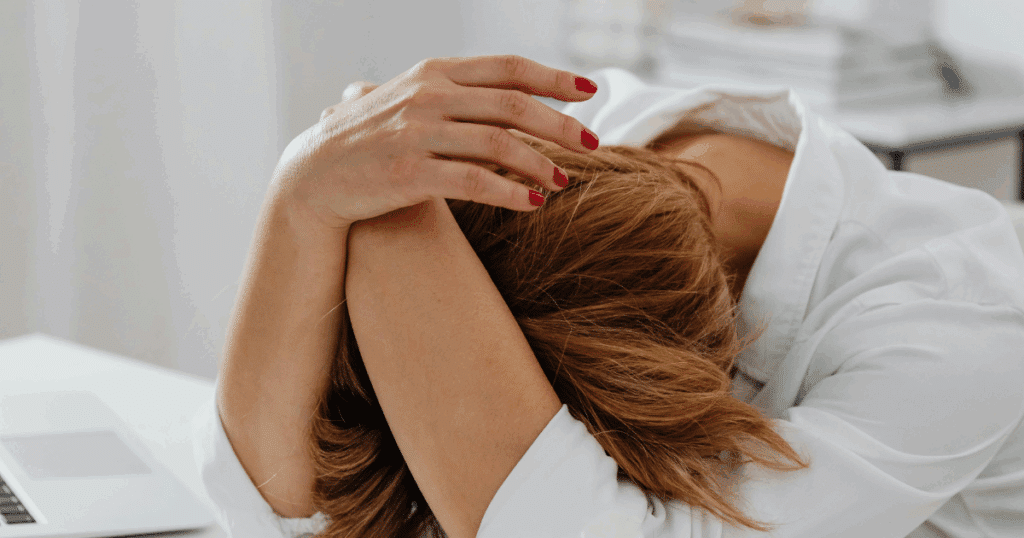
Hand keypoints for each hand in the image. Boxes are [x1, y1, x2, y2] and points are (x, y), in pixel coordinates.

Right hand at [269, 55, 599, 228]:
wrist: (313, 177)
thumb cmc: (371, 141)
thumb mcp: (411, 102)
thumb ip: (457, 96)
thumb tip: (511, 97)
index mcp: (435, 73)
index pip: (508, 67)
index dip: (554, 77)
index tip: (590, 90)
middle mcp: (429, 96)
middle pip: (514, 104)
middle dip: (561, 124)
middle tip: (593, 144)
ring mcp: (417, 133)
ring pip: (500, 142)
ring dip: (541, 162)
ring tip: (565, 181)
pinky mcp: (409, 173)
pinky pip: (475, 182)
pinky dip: (512, 192)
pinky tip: (535, 203)